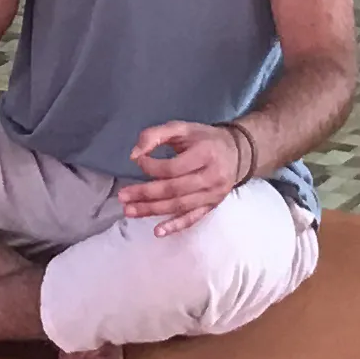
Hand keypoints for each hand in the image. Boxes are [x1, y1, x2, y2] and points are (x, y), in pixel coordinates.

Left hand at [125, 118, 253, 233]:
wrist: (236, 152)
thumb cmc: (204, 139)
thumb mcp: (182, 128)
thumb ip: (155, 135)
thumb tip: (134, 154)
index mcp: (205, 154)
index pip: (173, 167)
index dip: (151, 167)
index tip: (138, 161)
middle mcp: (211, 176)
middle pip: (173, 189)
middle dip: (145, 194)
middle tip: (123, 196)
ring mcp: (212, 194)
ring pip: (179, 206)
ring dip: (152, 210)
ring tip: (130, 211)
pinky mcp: (212, 206)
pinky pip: (192, 218)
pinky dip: (175, 226)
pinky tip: (158, 231)